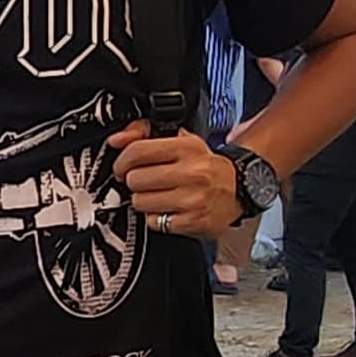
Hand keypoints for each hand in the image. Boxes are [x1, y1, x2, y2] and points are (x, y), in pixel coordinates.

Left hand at [106, 124, 236, 237]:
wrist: (239, 188)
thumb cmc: (204, 165)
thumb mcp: (181, 140)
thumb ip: (144, 134)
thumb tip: (115, 140)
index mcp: (187, 148)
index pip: (137, 151)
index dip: (123, 161)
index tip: (123, 167)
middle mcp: (192, 173)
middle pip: (134, 180)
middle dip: (135, 182)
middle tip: (146, 182)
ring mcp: (193, 200)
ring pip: (140, 202)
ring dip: (144, 201)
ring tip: (159, 196)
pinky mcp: (192, 222)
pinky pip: (154, 222)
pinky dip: (157, 218)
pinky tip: (170, 209)